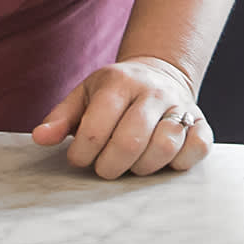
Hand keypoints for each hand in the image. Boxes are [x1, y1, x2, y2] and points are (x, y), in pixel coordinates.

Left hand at [32, 57, 211, 178]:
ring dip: (143, 167)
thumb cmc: (113, 95)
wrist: (159, 75)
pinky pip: (197, 148)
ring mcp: (181, 106)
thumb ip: (61, 118)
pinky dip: (179, 162)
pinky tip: (163, 161)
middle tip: (105, 168)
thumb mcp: (83, 96)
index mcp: (119, 82)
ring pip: (165, 146)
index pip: (95, 128)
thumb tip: (41, 138)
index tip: (80, 158)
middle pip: (130, 141)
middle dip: (110, 166)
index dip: (82, 154)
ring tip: (132, 164)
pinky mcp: (202, 122)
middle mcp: (153, 91)